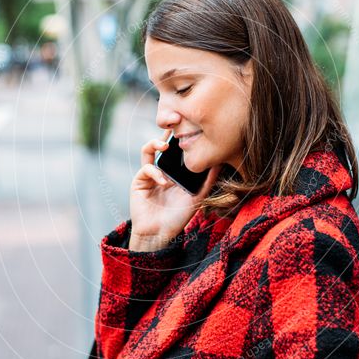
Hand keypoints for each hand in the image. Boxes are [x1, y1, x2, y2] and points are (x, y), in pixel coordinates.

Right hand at [129, 128, 220, 249]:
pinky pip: (146, 168)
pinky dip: (155, 172)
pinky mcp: (139, 182)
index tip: (189, 128)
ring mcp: (149, 175)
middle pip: (161, 145)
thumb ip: (208, 181)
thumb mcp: (197, 197)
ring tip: (164, 145)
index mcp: (175, 172)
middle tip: (173, 124)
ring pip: (147, 150)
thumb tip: (220, 163)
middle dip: (166, 133)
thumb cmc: (177, 217)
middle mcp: (161, 170)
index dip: (181, 139)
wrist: (160, 234)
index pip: (177, 150)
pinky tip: (164, 182)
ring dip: (154, 143)